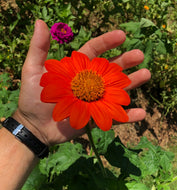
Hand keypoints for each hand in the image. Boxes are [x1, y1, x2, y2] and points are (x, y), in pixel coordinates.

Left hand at [14, 20, 150, 145]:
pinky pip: (114, 117)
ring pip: (116, 91)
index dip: (107, 42)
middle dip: (125, 61)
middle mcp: (88, 83)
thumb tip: (40, 22)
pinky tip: (141, 113)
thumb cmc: (32, 99)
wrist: (34, 127)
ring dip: (132, 83)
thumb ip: (39, 49)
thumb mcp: (32, 71)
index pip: (94, 52)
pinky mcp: (96, 118)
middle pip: (110, 70)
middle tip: (140, 55)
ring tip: (146, 74)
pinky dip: (128, 116)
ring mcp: (94, 101)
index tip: (122, 35)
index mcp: (76, 71)